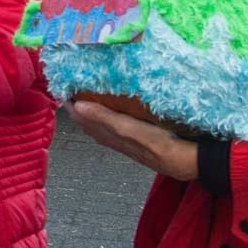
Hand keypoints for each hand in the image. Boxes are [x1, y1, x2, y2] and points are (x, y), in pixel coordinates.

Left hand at [66, 100, 198, 180]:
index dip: (70, 104)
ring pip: (99, 125)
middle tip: (71, 87)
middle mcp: (113, 138)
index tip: (62, 85)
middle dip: (77, 106)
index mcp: (108, 134)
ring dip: (90, 111)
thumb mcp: (129, 128)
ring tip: (85, 96)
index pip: (81, 117)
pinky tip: (111, 110)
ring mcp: (125, 140)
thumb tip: (79, 106)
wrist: (185, 162)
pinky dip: (105, 115)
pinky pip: (113, 126)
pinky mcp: (137, 139)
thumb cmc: (158, 144)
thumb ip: (104, 118)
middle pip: (87, 122)